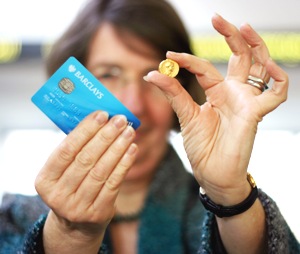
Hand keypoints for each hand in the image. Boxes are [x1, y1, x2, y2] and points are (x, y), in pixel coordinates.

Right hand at [35, 111, 137, 242]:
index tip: (102, 114)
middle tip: (120, 120)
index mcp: (45, 181)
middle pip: (85, 159)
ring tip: (129, 131)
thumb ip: (76, 150)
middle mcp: (58, 196)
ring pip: (101, 171)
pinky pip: (114, 183)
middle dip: (105, 136)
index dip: (85, 130)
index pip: (66, 150)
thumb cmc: (72, 187)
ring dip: (118, 147)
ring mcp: (78, 207)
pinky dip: (124, 164)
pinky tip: (132, 149)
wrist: (76, 225)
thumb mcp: (64, 172)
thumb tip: (100, 121)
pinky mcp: (98, 213)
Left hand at [144, 14, 287, 203]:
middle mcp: (234, 94)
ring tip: (244, 28)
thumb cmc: (202, 148)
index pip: (205, 67)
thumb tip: (153, 72)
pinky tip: (269, 65)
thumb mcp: (185, 116)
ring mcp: (246, 102)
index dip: (187, 60)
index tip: (169, 56)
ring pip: (260, 67)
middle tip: (218, 18)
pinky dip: (279, 78)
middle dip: (231, 36)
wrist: (212, 174)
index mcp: (216, 94)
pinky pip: (276, 93)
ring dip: (256, 46)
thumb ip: (173, 93)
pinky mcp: (255, 114)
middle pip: (239, 57)